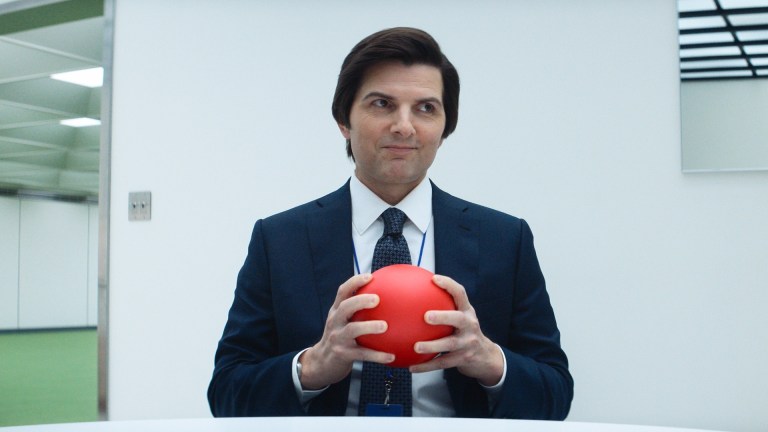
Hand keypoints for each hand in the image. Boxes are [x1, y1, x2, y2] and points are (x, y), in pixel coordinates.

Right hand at [298, 273, 394, 389]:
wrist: (322, 363)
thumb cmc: (340, 338)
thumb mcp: (343, 322)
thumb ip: (358, 310)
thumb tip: (387, 297)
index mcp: (336, 311)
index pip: (342, 292)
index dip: (354, 282)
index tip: (370, 276)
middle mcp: (335, 322)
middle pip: (345, 307)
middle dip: (360, 300)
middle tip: (377, 299)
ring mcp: (338, 338)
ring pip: (352, 330)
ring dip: (369, 327)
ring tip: (385, 326)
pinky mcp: (343, 355)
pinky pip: (362, 354)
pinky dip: (377, 355)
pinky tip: (391, 356)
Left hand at [409, 275, 503, 386]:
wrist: (485, 357)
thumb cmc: (465, 332)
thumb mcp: (461, 317)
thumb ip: (445, 307)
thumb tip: (414, 293)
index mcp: (467, 312)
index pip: (460, 294)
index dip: (449, 285)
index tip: (434, 279)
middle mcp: (470, 325)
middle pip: (458, 319)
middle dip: (443, 316)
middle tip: (426, 316)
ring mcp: (468, 343)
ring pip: (450, 344)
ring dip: (432, 346)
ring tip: (416, 347)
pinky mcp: (463, 359)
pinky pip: (442, 363)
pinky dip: (426, 366)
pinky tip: (412, 367)